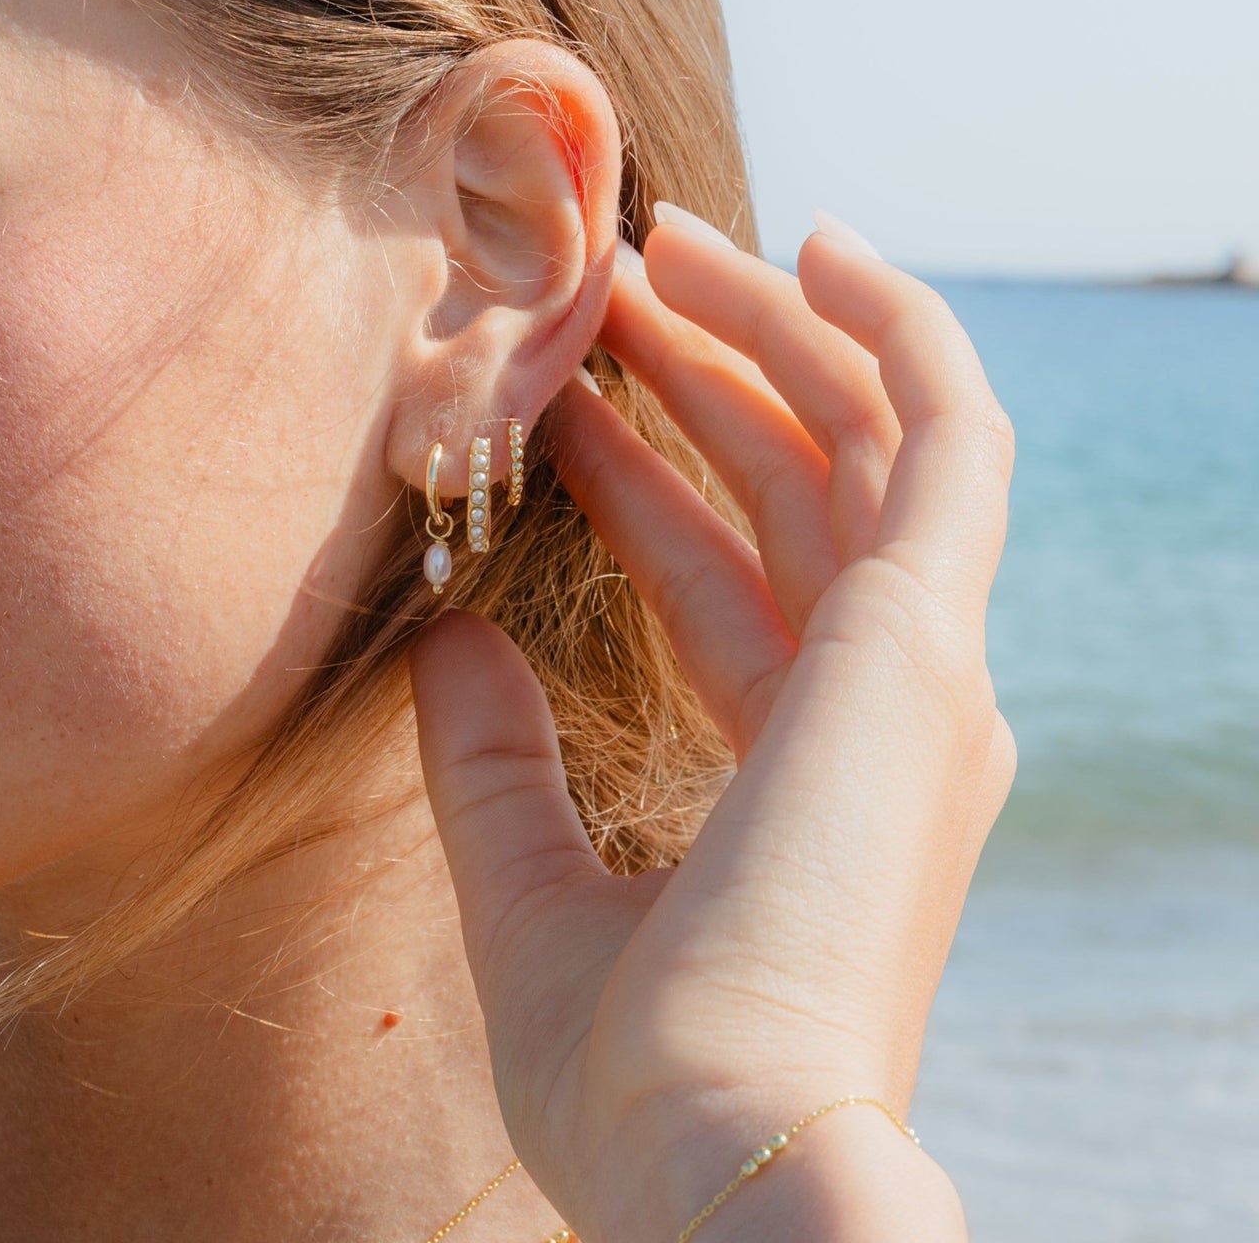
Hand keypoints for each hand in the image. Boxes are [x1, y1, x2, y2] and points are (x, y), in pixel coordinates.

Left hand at [410, 215, 1014, 1241]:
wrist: (716, 1155)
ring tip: (666, 236)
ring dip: (772, 326)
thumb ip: (490, 762)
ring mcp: (918, 668)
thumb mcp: (527, 895)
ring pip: (860, 435)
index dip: (640, 471)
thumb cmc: (633, 1078)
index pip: (721, 577)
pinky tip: (821, 248)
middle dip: (708, 368)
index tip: (557, 386)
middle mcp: (883, 706)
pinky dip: (895, 332)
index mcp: (806, 770)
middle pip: (797, 483)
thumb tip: (447, 635)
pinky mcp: (925, 634)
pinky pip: (939, 435)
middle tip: (615, 269)